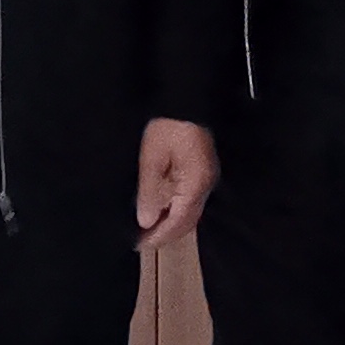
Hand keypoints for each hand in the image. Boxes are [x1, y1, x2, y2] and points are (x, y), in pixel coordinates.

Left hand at [136, 119, 217, 250]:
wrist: (187, 101)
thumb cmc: (168, 126)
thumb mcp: (152, 158)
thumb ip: (150, 192)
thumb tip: (146, 221)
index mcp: (195, 183)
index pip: (178, 221)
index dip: (158, 236)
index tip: (139, 244)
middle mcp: (205, 185)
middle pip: (188, 221)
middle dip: (166, 235)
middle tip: (141, 241)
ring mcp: (206, 178)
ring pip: (190, 213)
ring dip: (171, 225)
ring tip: (148, 230)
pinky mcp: (202, 171)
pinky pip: (190, 201)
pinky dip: (175, 211)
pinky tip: (161, 210)